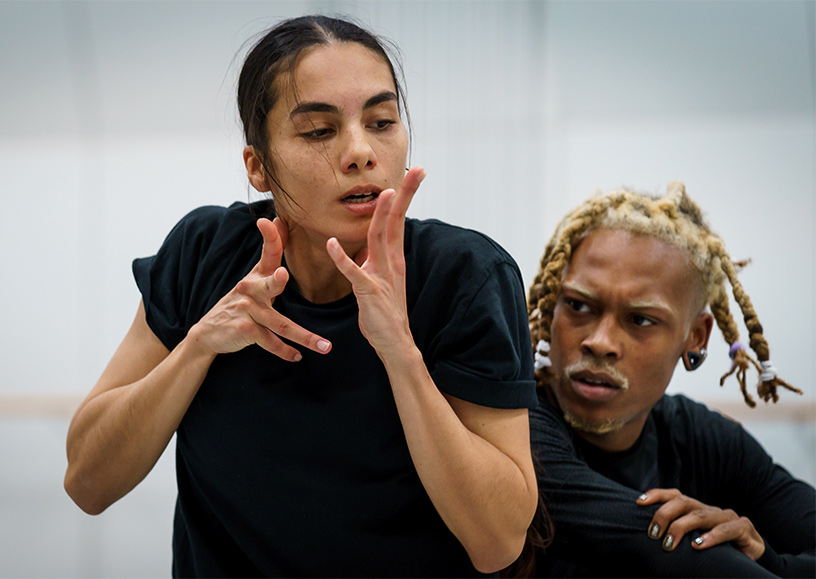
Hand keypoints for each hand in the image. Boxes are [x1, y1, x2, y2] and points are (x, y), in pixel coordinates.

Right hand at [188, 217, 331, 360]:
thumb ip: (270, 266)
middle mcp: (251, 291)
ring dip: (304, 337)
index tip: (269, 221)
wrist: (208, 332)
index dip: (269, 237)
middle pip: (269, 285)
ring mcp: (248, 312)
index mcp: (256, 277)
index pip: (267, 254)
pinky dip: (285, 351)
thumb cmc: (238, 306)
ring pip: (281, 324)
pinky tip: (297, 357)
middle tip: (282, 276)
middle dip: (274, 280)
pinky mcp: (245, 331)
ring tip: (324, 346)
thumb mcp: (251, 283)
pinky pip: (270, 342)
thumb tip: (281, 231)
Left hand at [325, 166, 425, 353]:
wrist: (394, 342)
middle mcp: (390, 262)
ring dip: (381, 216)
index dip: (406, 195)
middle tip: (418, 170)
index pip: (399, 220)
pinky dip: (342, 258)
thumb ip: (373, 260)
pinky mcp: (369, 292)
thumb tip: (366, 246)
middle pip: (396, 221)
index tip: (415, 172)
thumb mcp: (380, 279)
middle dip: (405, 195)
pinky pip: (354, 272)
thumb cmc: (384, 312)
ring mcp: (381, 276)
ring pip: (380, 239)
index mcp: (392, 257)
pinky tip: (331, 244)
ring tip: (384, 193)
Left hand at [638, 488, 764, 559]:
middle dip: (665, 514)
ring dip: (682, 528)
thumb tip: (650, 538)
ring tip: (668, 543)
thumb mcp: (694, 540)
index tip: (639, 502)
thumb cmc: (718, 550)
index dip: (657, 495)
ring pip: (700, 515)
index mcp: (696, 509)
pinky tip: (698, 545)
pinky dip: (711, 537)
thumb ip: (678, 535)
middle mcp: (709, 509)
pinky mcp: (743, 527)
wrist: (752, 558)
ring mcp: (726, 516)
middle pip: (683, 502)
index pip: (674, 495)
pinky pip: (726, 530)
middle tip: (653, 533)